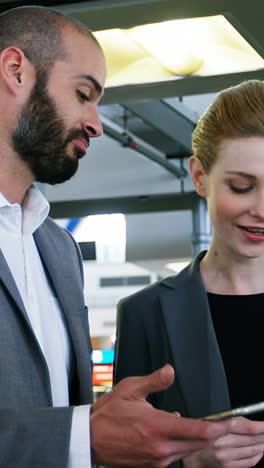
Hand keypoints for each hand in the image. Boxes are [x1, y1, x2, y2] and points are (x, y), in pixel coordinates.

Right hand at [90, 364, 232, 466]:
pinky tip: (175, 435)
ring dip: (196, 440)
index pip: (198, 431)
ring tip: (198, 427)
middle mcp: (160, 448)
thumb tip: (170, 371)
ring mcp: (157, 460)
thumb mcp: (130, 388)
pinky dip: (181, 446)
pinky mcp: (152, 467)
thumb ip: (154, 381)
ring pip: (188, 451)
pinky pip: (175, 457)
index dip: (219, 427)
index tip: (231, 423)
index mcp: (158, 426)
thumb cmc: (109, 413)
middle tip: (223, 424)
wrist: (91, 438)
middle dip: (213, 435)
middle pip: (198, 444)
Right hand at [183, 417, 263, 467]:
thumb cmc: (193, 435)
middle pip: (250, 439)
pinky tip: (260, 450)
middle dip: (263, 434)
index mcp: (214, 430)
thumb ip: (221, 419)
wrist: (184, 456)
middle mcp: (220, 444)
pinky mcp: (227, 467)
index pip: (244, 427)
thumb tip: (242, 419)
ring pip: (252, 450)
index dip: (259, 426)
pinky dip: (258, 455)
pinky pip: (249, 462)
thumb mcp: (202, 420)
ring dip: (262, 444)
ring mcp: (225, 457)